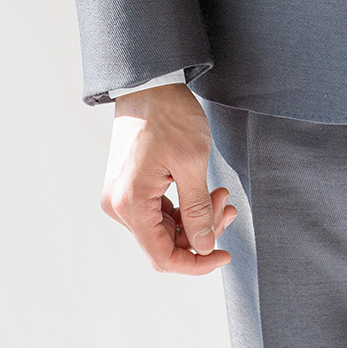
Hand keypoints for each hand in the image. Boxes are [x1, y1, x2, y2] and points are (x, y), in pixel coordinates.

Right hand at [102, 84, 236, 274]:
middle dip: (202, 231)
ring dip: (196, 218)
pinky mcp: (130, 187)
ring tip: (222, 196)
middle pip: (165, 243)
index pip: (162, 257)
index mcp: (130, 204)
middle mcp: (119, 206)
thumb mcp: (193, 163)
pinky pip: (159, 212)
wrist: (151, 84)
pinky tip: (208, 193)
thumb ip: (198, 210)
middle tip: (227, 206)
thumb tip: (204, 247)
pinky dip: (185, 207)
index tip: (224, 255)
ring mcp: (122, 197)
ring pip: (165, 228)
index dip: (196, 263)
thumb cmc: (171, 117)